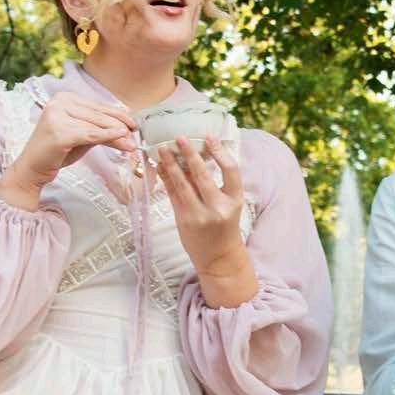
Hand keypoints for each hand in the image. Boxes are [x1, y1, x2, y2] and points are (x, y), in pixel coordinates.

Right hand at [0, 94, 135, 209]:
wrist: (31, 169)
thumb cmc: (56, 152)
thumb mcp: (81, 137)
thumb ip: (100, 129)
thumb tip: (126, 129)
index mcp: (64, 97)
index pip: (97, 106)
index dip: (118, 115)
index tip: (133, 125)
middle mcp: (58, 102)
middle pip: (98, 115)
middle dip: (120, 126)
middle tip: (136, 136)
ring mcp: (57, 116)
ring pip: (96, 125)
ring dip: (117, 134)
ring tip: (132, 144)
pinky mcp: (59, 133)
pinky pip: (89, 134)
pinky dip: (106, 137)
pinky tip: (120, 138)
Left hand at [155, 135, 258, 306]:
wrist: (219, 257)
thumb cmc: (224, 227)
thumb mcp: (228, 205)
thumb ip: (214, 182)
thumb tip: (195, 154)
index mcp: (234, 201)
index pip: (231, 171)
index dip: (221, 152)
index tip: (209, 137)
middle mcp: (217, 208)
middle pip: (202, 175)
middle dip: (190, 154)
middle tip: (180, 137)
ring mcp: (199, 215)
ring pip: (182, 184)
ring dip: (171, 164)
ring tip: (163, 148)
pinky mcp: (183, 220)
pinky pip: (172, 194)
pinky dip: (165, 178)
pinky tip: (160, 166)